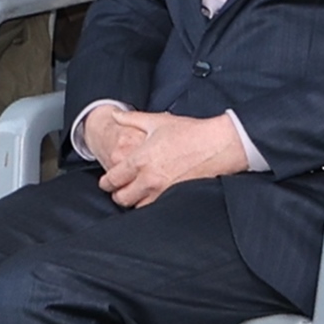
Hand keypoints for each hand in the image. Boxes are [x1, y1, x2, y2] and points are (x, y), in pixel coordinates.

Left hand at [80, 104, 251, 207]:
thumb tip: (114, 114)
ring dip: (134, 201)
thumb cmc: (189, 132)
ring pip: (137, 207)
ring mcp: (162, 192)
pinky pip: (155, 209)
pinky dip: (149, 206)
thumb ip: (130, 118)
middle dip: (117, 195)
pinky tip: (152, 197)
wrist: (217, 145)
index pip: (113, 179)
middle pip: (121, 198)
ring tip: (136, 194)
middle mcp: (149, 179)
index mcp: (140, 160)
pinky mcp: (175, 198)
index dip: (105, 183)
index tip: (106, 182)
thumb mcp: (157, 121)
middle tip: (119, 189)